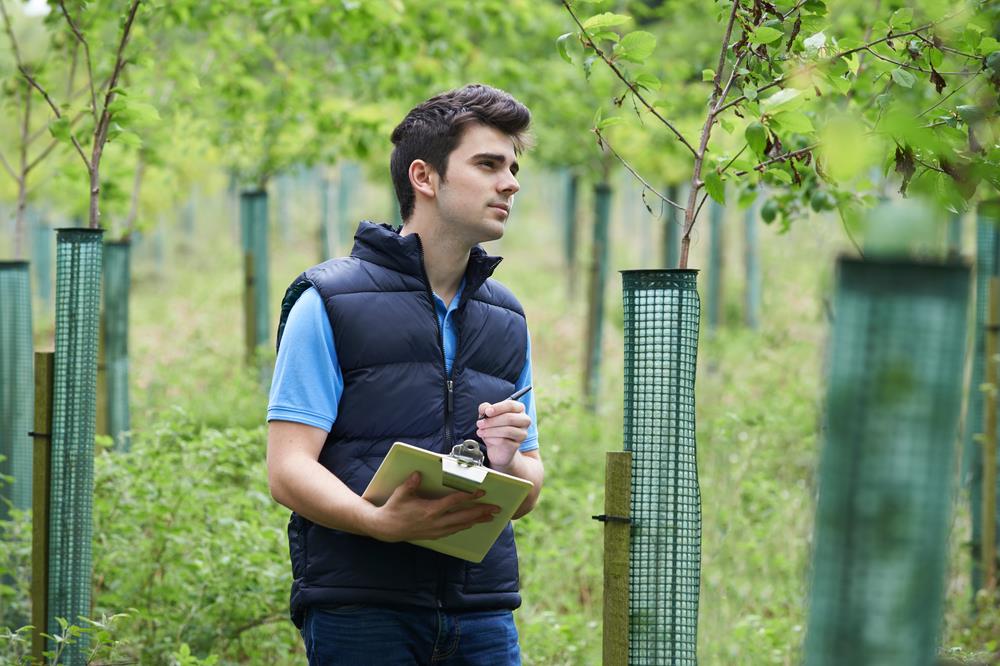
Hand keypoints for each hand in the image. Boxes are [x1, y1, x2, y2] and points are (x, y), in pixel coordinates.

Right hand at [370, 472, 498, 541]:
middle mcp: (436, 522)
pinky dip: (465, 526)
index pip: (454, 502)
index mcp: (430, 510)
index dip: (469, 497)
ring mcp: (436, 530)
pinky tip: (472, 524)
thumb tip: (418, 473)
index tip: (481, 492)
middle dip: (481, 512)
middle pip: (464, 516)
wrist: (386, 529)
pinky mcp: (434, 535)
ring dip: (477, 520)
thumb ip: (410, 483)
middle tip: (496, 508)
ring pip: (461, 525)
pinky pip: (454, 531)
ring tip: (490, 517)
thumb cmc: (394, 509)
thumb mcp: (400, 494)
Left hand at [477, 399, 530, 469]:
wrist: (497, 448)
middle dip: (492, 421)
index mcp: (518, 409)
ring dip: (490, 431)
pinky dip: (491, 439)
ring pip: (507, 431)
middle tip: (480, 424)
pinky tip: (487, 439)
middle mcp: (524, 420)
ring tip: (480, 432)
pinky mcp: (517, 445)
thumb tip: (485, 408)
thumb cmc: (494, 428)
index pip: (510, 405)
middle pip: (509, 418)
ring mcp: (522, 433)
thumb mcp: (488, 416)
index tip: (487, 412)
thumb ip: (485, 408)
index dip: (498, 408)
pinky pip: (503, 441)